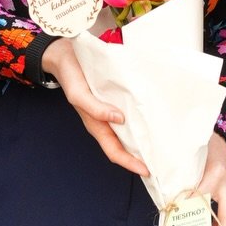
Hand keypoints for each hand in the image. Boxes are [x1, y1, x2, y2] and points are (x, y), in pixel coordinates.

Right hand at [40, 37, 148, 177]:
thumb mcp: (78, 94)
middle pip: (124, 146)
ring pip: (128, 131)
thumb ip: (95, 108)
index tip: (147, 170)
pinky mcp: (114, 99)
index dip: (130, 163)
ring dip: (142, 140)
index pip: (115, 151)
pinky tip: (152, 117)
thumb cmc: (70, 76)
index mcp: (95, 124)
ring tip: (161, 144)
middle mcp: (104, 121)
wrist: (64, 55)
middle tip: (161, 162)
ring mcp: (110, 111)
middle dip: (139, 157)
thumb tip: (119, 119)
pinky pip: (129, 113)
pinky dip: (140, 119)